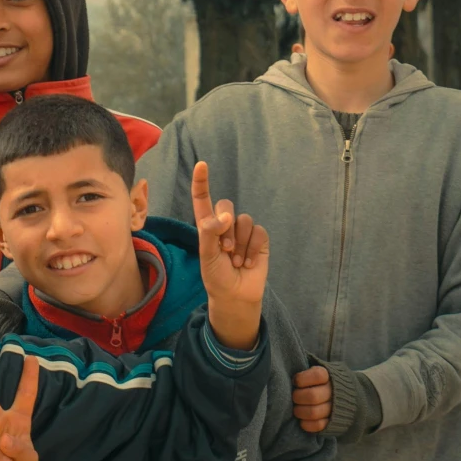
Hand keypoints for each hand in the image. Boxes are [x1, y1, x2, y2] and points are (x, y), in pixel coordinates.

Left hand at [192, 161, 267, 351]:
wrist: (236, 295)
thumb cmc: (216, 276)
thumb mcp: (207, 256)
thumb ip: (211, 232)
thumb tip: (226, 215)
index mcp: (207, 226)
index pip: (203, 200)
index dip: (202, 182)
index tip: (202, 165)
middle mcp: (225, 225)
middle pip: (227, 206)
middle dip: (226, 229)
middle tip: (224, 251)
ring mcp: (243, 231)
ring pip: (244, 220)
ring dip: (239, 243)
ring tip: (235, 261)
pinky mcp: (259, 240)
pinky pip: (258, 232)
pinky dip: (252, 249)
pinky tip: (247, 263)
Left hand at [292, 365, 331, 432]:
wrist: (342, 394)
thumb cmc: (318, 380)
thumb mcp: (314, 369)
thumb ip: (303, 369)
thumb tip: (287, 371)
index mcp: (329, 376)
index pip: (317, 375)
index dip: (302, 379)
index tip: (295, 381)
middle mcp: (334, 391)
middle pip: (313, 396)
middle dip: (298, 397)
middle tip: (294, 397)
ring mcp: (334, 408)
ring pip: (314, 413)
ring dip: (300, 412)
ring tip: (296, 409)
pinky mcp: (332, 422)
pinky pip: (319, 425)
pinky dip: (306, 424)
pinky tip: (302, 420)